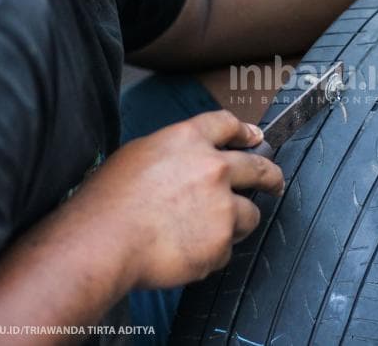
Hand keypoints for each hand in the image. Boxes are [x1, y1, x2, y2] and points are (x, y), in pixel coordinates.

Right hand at [80, 110, 284, 288]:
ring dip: (237, 222)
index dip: (245, 132)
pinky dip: (212, 252)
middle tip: (273, 182)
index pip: (227, 125)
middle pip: (259, 167)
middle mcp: (213, 168)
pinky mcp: (222, 241)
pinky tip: (187, 252)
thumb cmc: (107, 202)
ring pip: (250, 214)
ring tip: (211, 232)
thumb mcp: (137, 155)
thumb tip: (183, 164)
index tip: (254, 138)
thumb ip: (171, 154)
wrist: (104, 240)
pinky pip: (226, 248)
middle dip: (270, 175)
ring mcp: (222, 206)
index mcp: (189, 140)